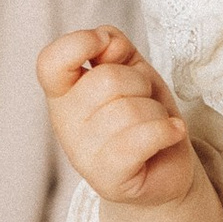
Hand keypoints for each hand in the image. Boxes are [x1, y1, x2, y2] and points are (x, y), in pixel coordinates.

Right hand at [38, 25, 198, 208]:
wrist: (165, 169)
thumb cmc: (144, 116)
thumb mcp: (132, 70)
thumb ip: (116, 47)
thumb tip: (108, 43)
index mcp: (63, 93)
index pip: (50, 62)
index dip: (79, 43)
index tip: (107, 45)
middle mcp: (65, 123)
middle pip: (106, 79)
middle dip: (140, 83)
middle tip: (144, 101)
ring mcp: (83, 154)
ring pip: (130, 110)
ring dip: (156, 112)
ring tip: (154, 124)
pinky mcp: (108, 178)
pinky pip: (141, 139)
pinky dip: (167, 131)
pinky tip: (171, 132)